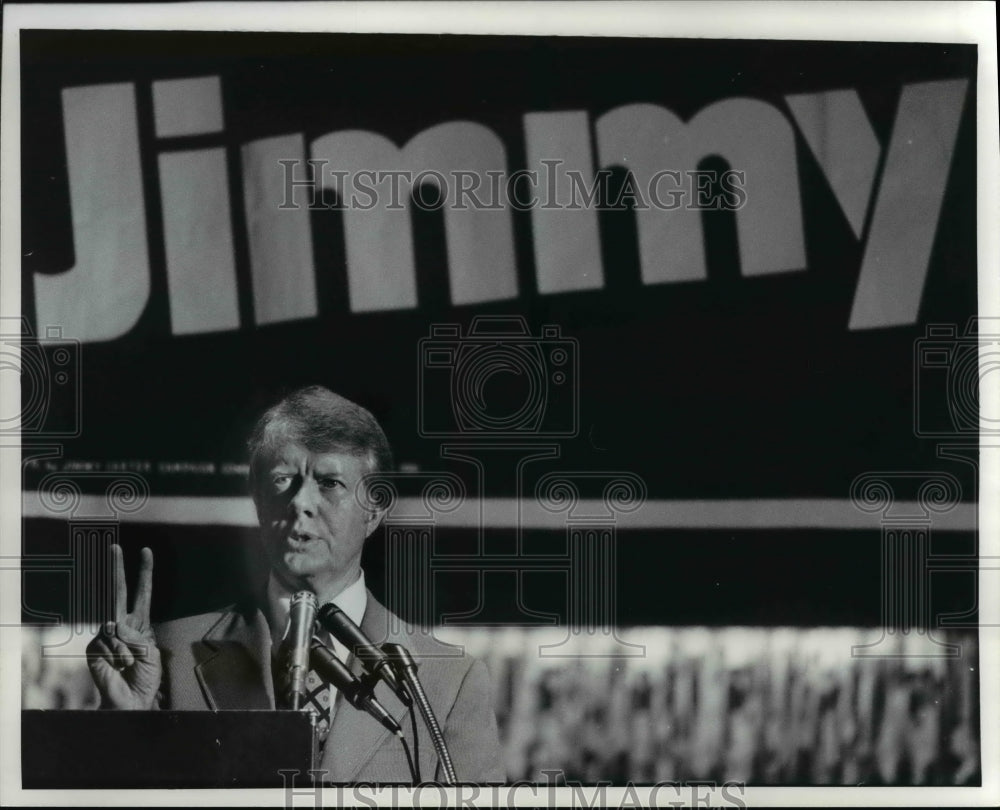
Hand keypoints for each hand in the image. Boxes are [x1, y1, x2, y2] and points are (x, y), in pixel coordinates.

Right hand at [86, 544, 160, 709]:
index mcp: (139, 622)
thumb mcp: (149, 652)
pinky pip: (107, 642)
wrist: (131, 699)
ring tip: (130, 664)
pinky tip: (118, 666)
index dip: (144, 573)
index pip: (142, 593)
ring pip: (116, 627)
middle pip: (118, 592)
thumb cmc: (144, 677)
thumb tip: (114, 624)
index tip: (146, 551)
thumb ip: (135, 635)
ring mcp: (105, 633)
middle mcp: (121, 623)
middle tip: (115, 547)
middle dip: (117, 569)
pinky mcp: (94, 646)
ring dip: (128, 649)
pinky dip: (117, 655)